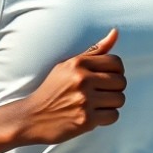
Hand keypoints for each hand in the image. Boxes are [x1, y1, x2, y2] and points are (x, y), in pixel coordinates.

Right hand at [20, 28, 125, 143]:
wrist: (32, 117)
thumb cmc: (52, 89)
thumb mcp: (68, 65)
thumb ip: (94, 51)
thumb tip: (116, 32)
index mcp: (78, 64)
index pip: (116, 62)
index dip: (117, 71)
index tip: (108, 78)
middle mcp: (82, 79)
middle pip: (121, 81)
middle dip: (115, 88)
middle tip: (101, 93)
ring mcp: (84, 100)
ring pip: (120, 99)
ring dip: (111, 104)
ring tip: (97, 104)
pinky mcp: (86, 120)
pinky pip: (113, 116)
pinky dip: (107, 117)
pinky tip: (94, 115)